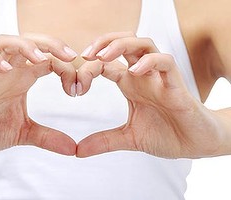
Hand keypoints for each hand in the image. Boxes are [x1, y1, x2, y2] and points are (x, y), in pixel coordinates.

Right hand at [0, 34, 77, 154]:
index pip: (49, 59)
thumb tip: (73, 149)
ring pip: (5, 41)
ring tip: (40, 58)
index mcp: (24, 78)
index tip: (77, 89)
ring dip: (25, 45)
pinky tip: (7, 70)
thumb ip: (48, 137)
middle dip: (52, 43)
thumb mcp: (24, 133)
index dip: (67, 68)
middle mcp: (10, 70)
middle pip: (30, 41)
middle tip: (71, 56)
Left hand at [77, 32, 220, 158]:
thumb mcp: (128, 138)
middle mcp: (143, 76)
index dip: (88, 68)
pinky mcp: (176, 85)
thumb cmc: (166, 134)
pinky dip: (149, 62)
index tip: (74, 87)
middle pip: (124, 43)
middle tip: (85, 55)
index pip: (106, 64)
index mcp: (130, 84)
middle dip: (103, 42)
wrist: (195, 144)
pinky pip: (165, 62)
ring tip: (104, 56)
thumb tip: (78, 151)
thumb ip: (104, 141)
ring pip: (143, 44)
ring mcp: (159, 78)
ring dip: (121, 45)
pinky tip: (135, 71)